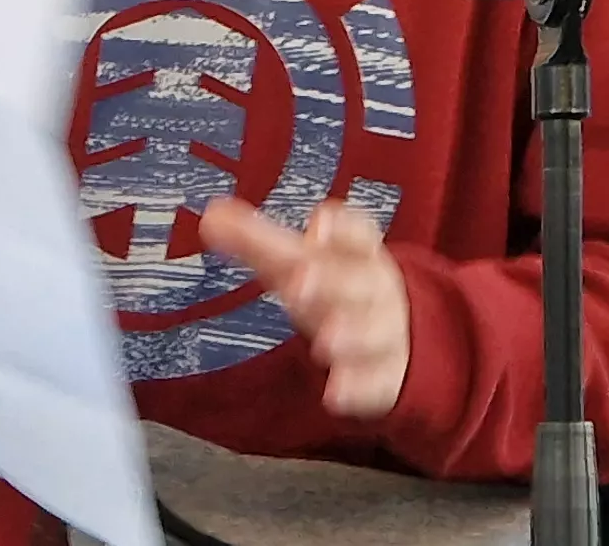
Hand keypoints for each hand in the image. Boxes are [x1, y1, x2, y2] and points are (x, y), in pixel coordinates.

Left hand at [200, 198, 408, 418]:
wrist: (397, 333)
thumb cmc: (335, 286)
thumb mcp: (300, 261)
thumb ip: (256, 239)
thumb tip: (211, 213)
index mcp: (358, 255)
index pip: (358, 236)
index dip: (341, 230)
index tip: (320, 224)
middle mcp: (373, 292)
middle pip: (358, 284)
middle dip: (330, 283)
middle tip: (297, 286)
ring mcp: (382, 333)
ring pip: (373, 332)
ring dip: (351, 335)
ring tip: (324, 343)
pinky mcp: (383, 376)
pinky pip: (376, 383)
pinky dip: (359, 387)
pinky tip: (336, 394)